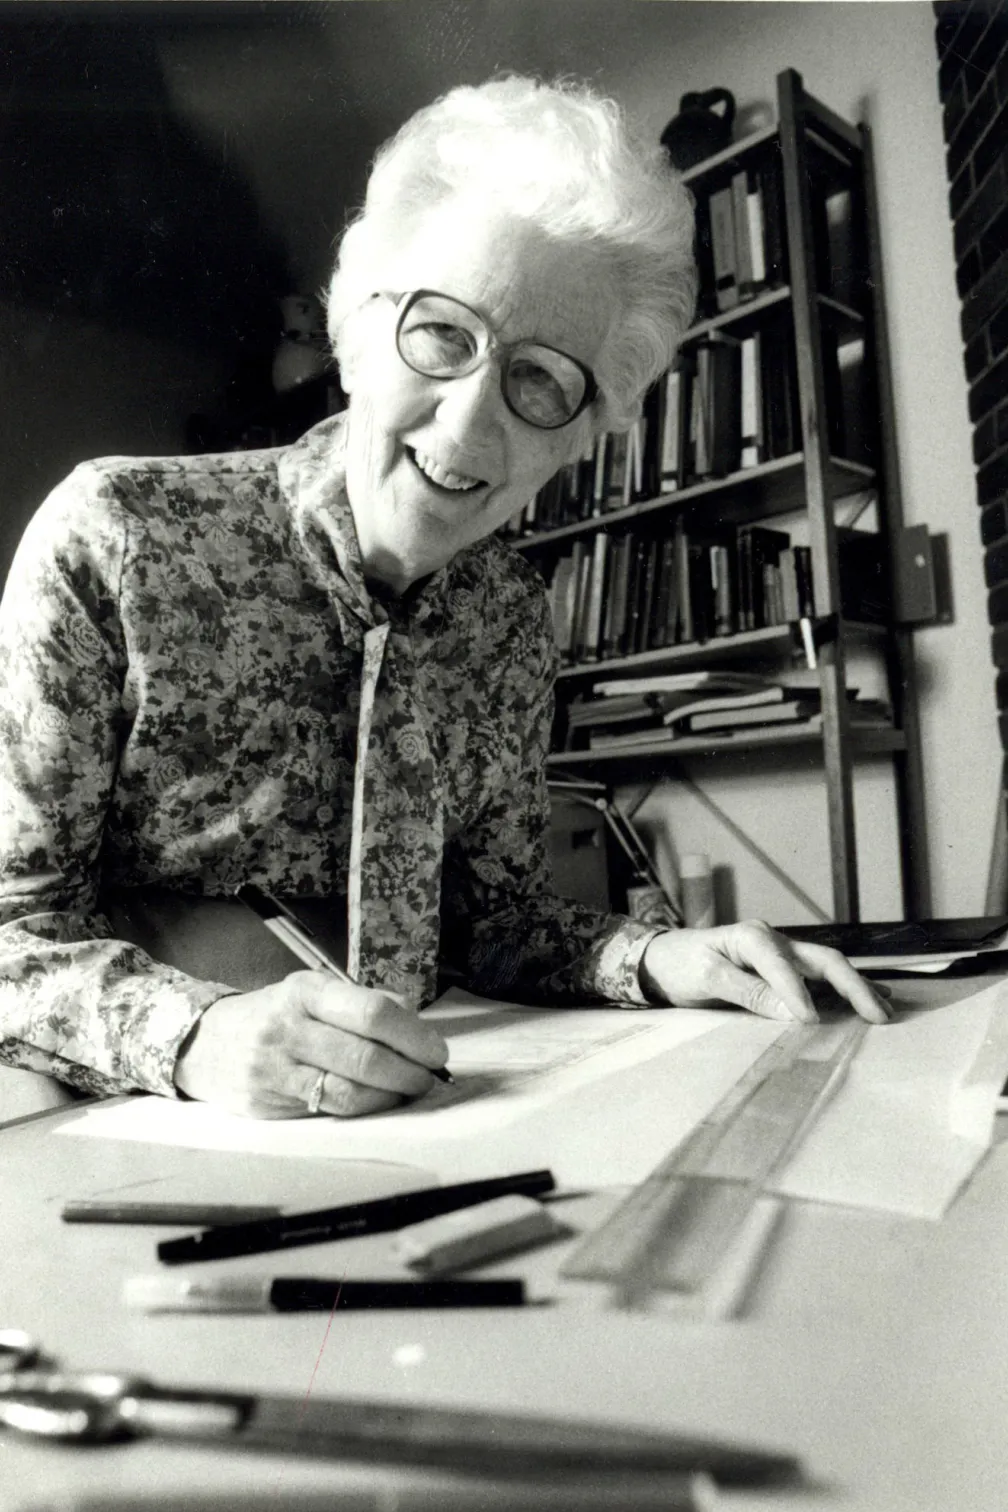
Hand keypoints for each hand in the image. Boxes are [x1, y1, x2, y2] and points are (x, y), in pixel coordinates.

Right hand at [173, 971, 449, 1118]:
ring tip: (410, 1089)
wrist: (204, 1042)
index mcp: (306, 991)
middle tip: (430, 1076)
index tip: (436, 1050)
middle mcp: (289, 1027)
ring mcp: (275, 1068)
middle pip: (365, 1056)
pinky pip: (329, 1109)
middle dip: (410, 1071)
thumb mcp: (313, 992)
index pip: (372, 1012)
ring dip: (392, 1094)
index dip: (413, 1035)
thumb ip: (362, 1003)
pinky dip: (365, 1107)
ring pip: (349, 1090)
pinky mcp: (268, 1102)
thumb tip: (414, 1021)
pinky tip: (379, 1100)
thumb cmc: (276, 1015)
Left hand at [639, 921, 889, 1024]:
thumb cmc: (680, 965)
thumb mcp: (706, 977)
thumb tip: (792, 1011)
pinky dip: (844, 990)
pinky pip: (819, 980)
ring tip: (886, 1008)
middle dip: (853, 986)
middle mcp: (774, 941)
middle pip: (823, 960)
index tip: (811, 1021)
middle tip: (878, 1014)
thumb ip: (747, 991)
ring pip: (828, 968)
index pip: (783, 965)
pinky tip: (869, 999)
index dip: (797, 993)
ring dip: (857, 987)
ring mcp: (782, 955)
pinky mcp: (783, 971)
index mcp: (752, 937)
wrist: (662, 959)